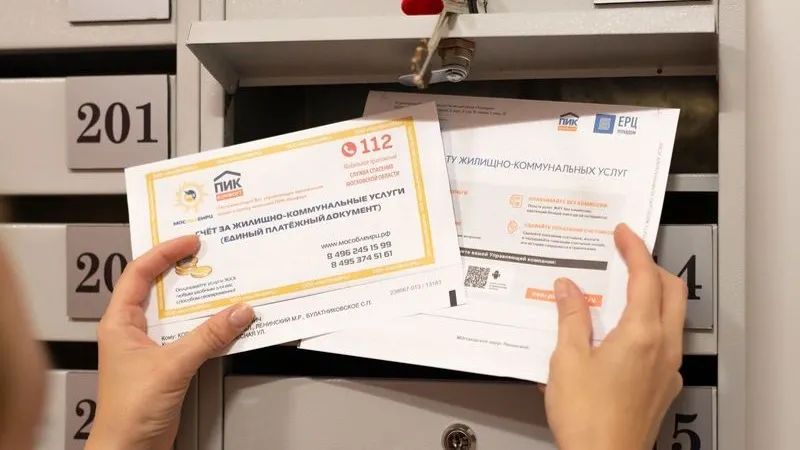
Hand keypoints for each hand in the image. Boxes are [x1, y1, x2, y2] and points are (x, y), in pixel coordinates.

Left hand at [86, 235, 254, 449]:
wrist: (129, 449)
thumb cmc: (126, 414)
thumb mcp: (171, 366)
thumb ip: (208, 337)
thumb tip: (237, 312)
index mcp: (119, 322)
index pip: (140, 272)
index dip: (165, 252)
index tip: (190, 241)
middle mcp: (133, 330)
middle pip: (161, 287)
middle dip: (186, 270)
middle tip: (210, 255)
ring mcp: (151, 345)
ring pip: (179, 311)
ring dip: (201, 300)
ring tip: (222, 284)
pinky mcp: (168, 361)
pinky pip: (191, 332)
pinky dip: (209, 325)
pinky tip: (225, 322)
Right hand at [544, 224, 686, 449]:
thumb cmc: (588, 420)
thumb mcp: (567, 360)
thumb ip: (570, 318)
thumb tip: (568, 290)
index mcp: (641, 335)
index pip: (645, 277)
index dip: (634, 250)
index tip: (624, 234)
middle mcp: (663, 348)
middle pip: (671, 291)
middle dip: (651, 267)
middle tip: (627, 256)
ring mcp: (667, 369)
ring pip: (672, 317)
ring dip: (652, 296)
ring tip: (620, 292)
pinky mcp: (663, 385)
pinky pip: (665, 342)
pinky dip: (649, 324)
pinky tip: (621, 333)